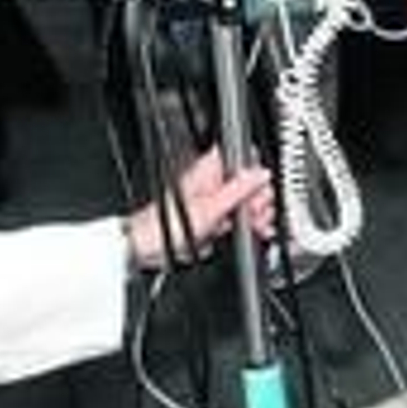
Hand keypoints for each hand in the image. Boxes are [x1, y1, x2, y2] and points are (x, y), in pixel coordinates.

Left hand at [125, 149, 275, 270]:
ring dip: (253, 214)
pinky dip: (243, 225)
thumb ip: (239, 189)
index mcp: (209, 170)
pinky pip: (233, 218)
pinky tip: (251, 231)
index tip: (262, 190)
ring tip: (257, 225)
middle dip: (258, 198)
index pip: (243, 160)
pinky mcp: (209, 218)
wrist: (145, 247)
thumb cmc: (167, 224)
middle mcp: (211, 182)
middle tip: (259, 212)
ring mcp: (210, 200)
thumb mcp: (211, 207)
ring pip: (242, 202)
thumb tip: (261, 174)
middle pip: (247, 183)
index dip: (257, 173)